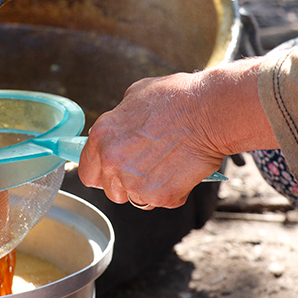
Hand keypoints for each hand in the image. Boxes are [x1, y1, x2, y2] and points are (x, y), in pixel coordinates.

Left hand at [78, 58, 276, 209]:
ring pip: (135, 198)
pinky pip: (161, 201)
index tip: (111, 170)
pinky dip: (172, 191)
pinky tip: (181, 170)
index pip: (86, 171)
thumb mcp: (133, 97)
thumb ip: (117, 122)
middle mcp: (112, 161)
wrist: (210, 110)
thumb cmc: (176, 97)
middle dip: (125, 181)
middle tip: (147, 164)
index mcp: (101, 136)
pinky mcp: (161, 195)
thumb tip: (117, 132)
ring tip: (166, 165)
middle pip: (109, 189)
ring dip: (147, 188)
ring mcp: (135, 182)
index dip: (100, 171)